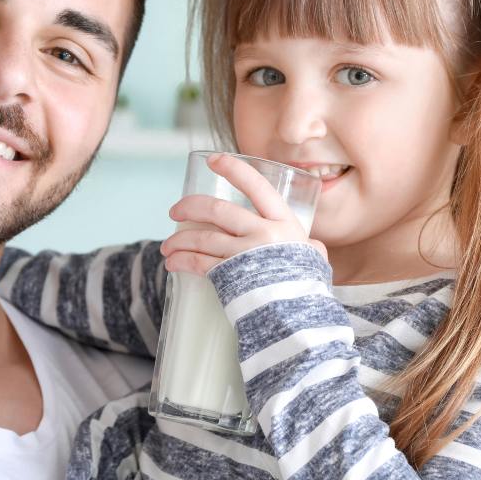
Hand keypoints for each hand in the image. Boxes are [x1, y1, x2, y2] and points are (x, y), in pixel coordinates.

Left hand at [159, 153, 326, 274]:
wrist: (300, 318)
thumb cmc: (308, 288)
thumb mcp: (313, 258)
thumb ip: (308, 247)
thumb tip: (311, 245)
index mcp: (284, 222)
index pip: (256, 185)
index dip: (233, 169)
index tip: (213, 160)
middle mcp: (263, 233)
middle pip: (217, 210)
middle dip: (190, 207)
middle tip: (175, 211)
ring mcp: (244, 254)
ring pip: (202, 238)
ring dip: (178, 240)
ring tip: (167, 246)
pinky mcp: (229, 276)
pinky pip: (198, 263)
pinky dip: (181, 261)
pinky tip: (172, 262)